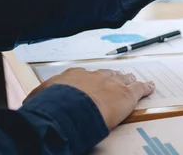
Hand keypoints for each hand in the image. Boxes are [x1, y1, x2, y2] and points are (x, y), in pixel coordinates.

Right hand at [25, 68, 154, 129]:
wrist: (69, 109)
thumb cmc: (53, 106)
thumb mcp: (40, 98)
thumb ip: (40, 96)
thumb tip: (32, 102)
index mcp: (74, 77)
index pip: (83, 76)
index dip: (89, 80)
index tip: (89, 82)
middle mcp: (94, 76)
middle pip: (106, 74)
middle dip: (111, 76)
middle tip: (116, 78)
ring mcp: (112, 83)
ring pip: (123, 79)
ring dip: (128, 80)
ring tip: (132, 78)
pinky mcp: (127, 94)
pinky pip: (140, 88)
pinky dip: (146, 88)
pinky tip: (150, 87)